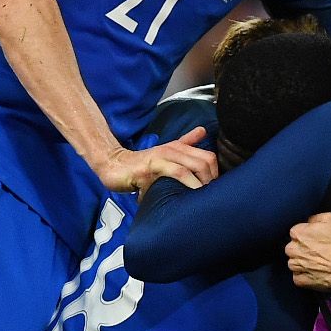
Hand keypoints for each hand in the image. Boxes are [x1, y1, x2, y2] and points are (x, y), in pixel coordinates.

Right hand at [94, 127, 218, 192]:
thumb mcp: (167, 151)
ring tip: (200, 199)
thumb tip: (203, 130)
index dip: (216, 174)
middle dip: (210, 181)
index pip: (209, 157)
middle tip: (209, 198)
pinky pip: (171, 175)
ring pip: (189, 168)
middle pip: (204, 162)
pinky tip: (182, 198)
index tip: (214, 191)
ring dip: (199, 185)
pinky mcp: (149, 169)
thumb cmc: (143, 162)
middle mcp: (172, 150)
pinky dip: (181, 185)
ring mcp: (161, 158)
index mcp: (179, 147)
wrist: (114, 164)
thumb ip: (186, 142)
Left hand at [286, 213, 330, 291]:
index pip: (296, 232)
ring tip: (320, 263)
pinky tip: (317, 273)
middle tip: (319, 252)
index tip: (317, 239)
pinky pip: (299, 277)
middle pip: (293, 248)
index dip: (308, 235)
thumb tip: (311, 221)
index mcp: (298, 233)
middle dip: (303, 249)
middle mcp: (292, 249)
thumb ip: (316, 218)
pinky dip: (306, 276)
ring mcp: (295, 266)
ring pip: (295, 263)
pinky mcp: (300, 280)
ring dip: (304, 263)